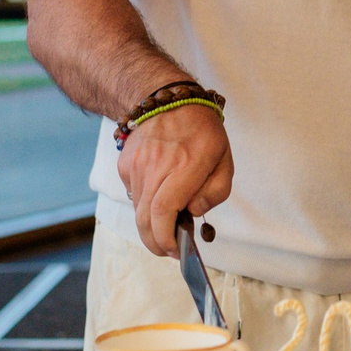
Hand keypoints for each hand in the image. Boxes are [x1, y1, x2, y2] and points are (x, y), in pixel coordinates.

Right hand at [118, 102, 234, 256]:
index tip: (176, 249)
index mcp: (185, 165)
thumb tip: (193, 213)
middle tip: (169, 250)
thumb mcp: (225, 160)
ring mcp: (136, 166)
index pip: (163, 211)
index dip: (166, 238)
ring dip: (151, 225)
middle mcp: (156, 167)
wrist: (166, 100)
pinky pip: (133, 196)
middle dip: (156, 243)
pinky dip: (144, 205)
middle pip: (145, 219)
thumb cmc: (201, 132)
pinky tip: (159, 195)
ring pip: (137, 210)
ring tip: (169, 223)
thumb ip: (215, 192)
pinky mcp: (125, 166)